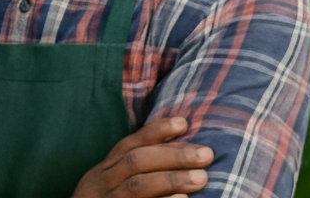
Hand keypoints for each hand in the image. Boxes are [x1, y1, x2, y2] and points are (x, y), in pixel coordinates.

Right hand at [71, 117, 213, 197]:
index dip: (156, 132)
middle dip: (173, 155)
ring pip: (138, 186)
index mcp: (103, 172)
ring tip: (202, 178)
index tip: (183, 123)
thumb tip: (174, 151)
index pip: (128, 145)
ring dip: (172, 179)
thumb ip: (130, 171)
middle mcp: (102, 183)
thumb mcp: (109, 186)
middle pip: (136, 161)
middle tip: (206, 154)